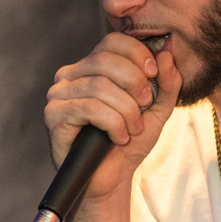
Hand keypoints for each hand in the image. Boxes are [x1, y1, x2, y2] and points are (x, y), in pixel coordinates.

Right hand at [45, 31, 180, 203]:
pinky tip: (119, 138)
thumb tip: (167, 53)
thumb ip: (167, 83)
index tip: (154, 74)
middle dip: (134, 82)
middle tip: (145, 105)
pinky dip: (112, 123)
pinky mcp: (53, 115)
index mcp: (93, 67)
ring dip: (126, 110)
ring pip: (100, 85)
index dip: (137, 53)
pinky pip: (88, 108)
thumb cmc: (128, 143)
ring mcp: (59, 94)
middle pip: (105, 59)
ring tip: (133, 129)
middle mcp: (71, 75)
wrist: (110, 179)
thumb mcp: (157, 111)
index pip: (112, 42)